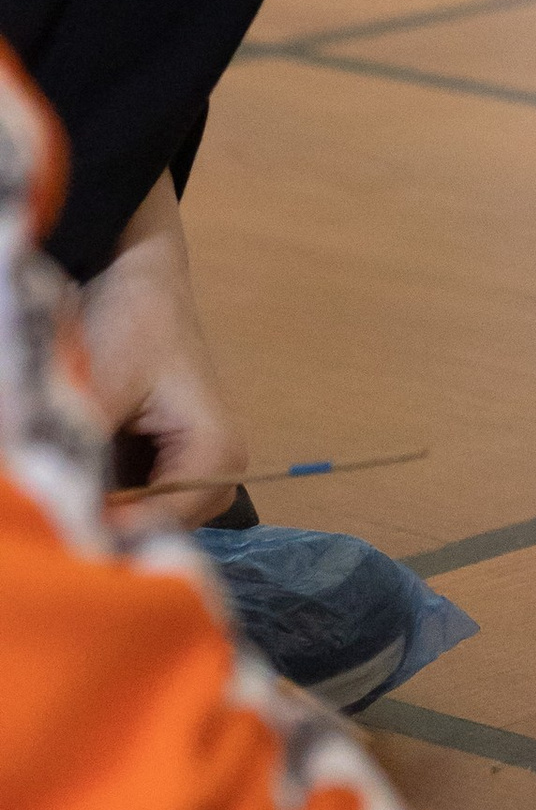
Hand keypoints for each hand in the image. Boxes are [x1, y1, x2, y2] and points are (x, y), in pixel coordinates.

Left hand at [77, 178, 244, 530]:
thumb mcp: (101, 384)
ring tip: (56, 487)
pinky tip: (64, 482)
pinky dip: (90, 498)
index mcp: (217, 456)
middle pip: (147, 534)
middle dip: (94, 524)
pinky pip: (122, 509)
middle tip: (44, 508)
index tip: (51, 519)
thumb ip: (84, 453)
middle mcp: (214, 479)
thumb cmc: (129, 319)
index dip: (100, 532)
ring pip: (131, 526)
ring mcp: (187, 479)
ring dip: (90, 512)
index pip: (155, 528)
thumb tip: (59, 510)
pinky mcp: (160, 472)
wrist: (132, 276)